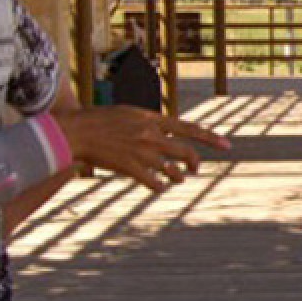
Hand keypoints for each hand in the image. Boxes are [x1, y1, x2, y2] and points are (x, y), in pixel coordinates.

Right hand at [54, 106, 229, 191]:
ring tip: (178, 179)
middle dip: (194, 163)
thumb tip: (165, 130)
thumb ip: (149, 122)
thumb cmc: (98, 120)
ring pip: (172, 170)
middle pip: (185, 153)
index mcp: (152, 119)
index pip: (189, 128)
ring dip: (178, 177)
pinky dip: (160, 186)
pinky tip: (159, 187)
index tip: (227, 146)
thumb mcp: (128, 113)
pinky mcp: (130, 168)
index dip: (209, 138)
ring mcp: (141, 153)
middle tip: (195, 169)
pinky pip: (154, 183)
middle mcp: (151, 136)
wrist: (75, 132)